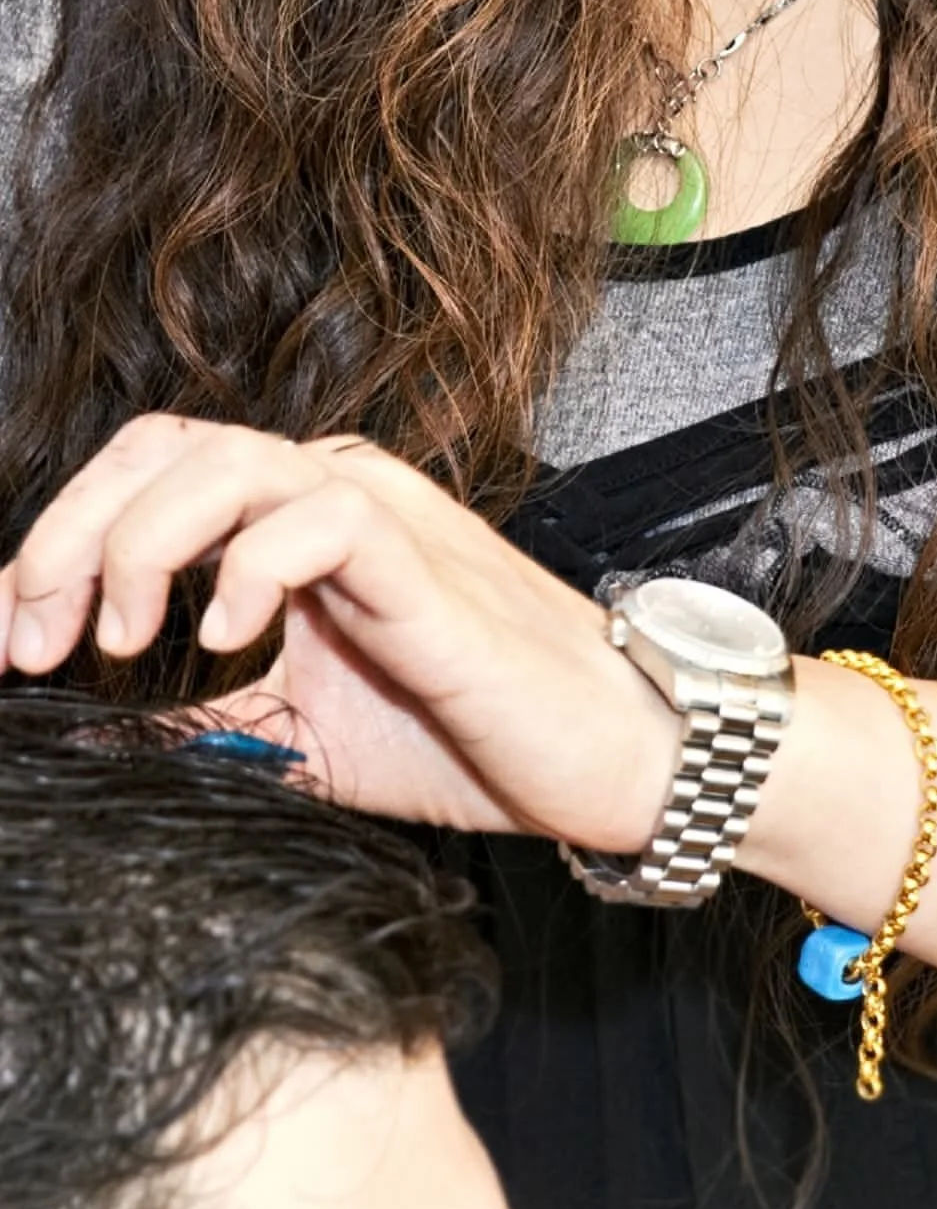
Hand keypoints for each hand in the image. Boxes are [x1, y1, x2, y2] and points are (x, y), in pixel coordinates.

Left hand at [0, 413, 678, 845]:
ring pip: (227, 462)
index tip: (12, 637)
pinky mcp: (423, 557)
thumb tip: (89, 737)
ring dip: (142, 545)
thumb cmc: (471, 738)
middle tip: (37, 637)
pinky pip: (321, 515)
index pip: (151, 476)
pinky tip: (226, 639)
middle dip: (72, 535)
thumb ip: (205, 719)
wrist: (606, 759)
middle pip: (164, 449)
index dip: (62, 538)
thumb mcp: (296, 739)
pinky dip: (251, 567)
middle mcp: (333, 491)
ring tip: (121, 640)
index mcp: (297, 519)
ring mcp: (381, 513)